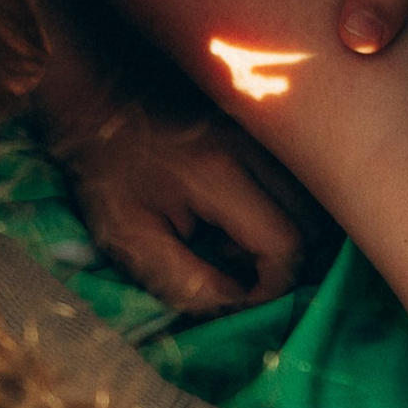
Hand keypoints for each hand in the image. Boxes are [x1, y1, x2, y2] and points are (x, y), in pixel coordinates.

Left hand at [50, 88, 313, 315]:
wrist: (97, 104)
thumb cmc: (108, 175)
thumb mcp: (130, 238)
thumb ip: (186, 281)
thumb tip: (236, 304)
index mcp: (220, 175)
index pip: (285, 244)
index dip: (273, 286)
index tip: (241, 298)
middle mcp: (253, 150)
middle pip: (310, 228)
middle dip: (282, 265)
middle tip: (237, 272)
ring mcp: (262, 139)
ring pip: (311, 208)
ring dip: (284, 241)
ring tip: (236, 246)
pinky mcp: (261, 137)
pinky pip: (298, 190)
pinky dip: (280, 217)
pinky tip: (239, 220)